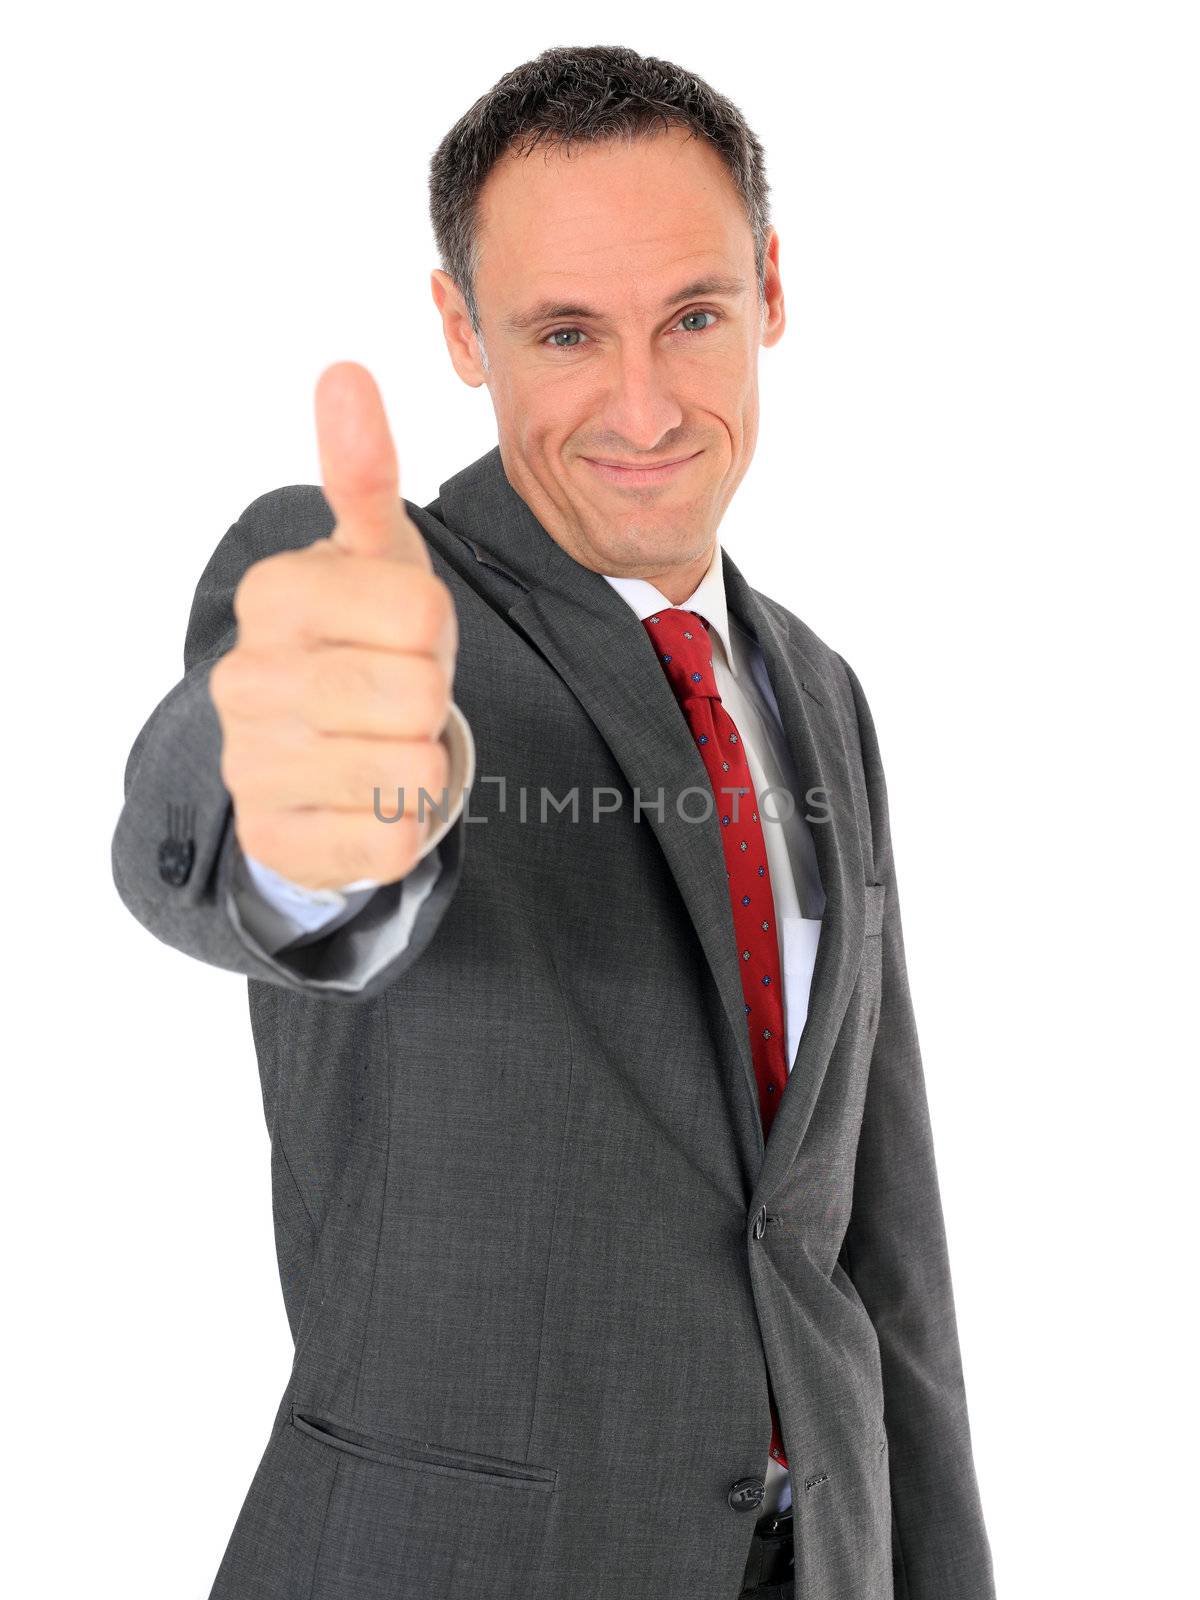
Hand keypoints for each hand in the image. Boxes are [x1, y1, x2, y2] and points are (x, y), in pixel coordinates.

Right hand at [209, 361, 458, 889]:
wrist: (315, 751)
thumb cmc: (362, 637)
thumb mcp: (374, 555)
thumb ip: (364, 472)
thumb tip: (345, 374)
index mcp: (273, 594)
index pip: (419, 609)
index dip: (433, 627)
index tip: (400, 632)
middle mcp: (246, 678)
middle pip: (417, 691)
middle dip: (430, 694)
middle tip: (396, 692)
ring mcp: (253, 765)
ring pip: (411, 770)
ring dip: (421, 759)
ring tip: (382, 740)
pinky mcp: (278, 841)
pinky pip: (395, 840)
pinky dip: (406, 823)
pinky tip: (368, 797)